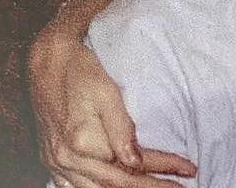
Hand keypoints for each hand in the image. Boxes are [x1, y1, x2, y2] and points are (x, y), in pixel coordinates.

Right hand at [29, 30, 197, 187]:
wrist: (47, 61)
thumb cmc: (81, 71)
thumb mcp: (106, 93)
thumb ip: (122, 129)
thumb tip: (136, 162)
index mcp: (83, 142)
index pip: (131, 165)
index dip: (163, 167)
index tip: (188, 168)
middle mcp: (66, 158)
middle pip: (116, 184)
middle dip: (151, 187)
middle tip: (181, 187)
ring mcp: (55, 162)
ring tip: (154, 187)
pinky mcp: (49, 159)